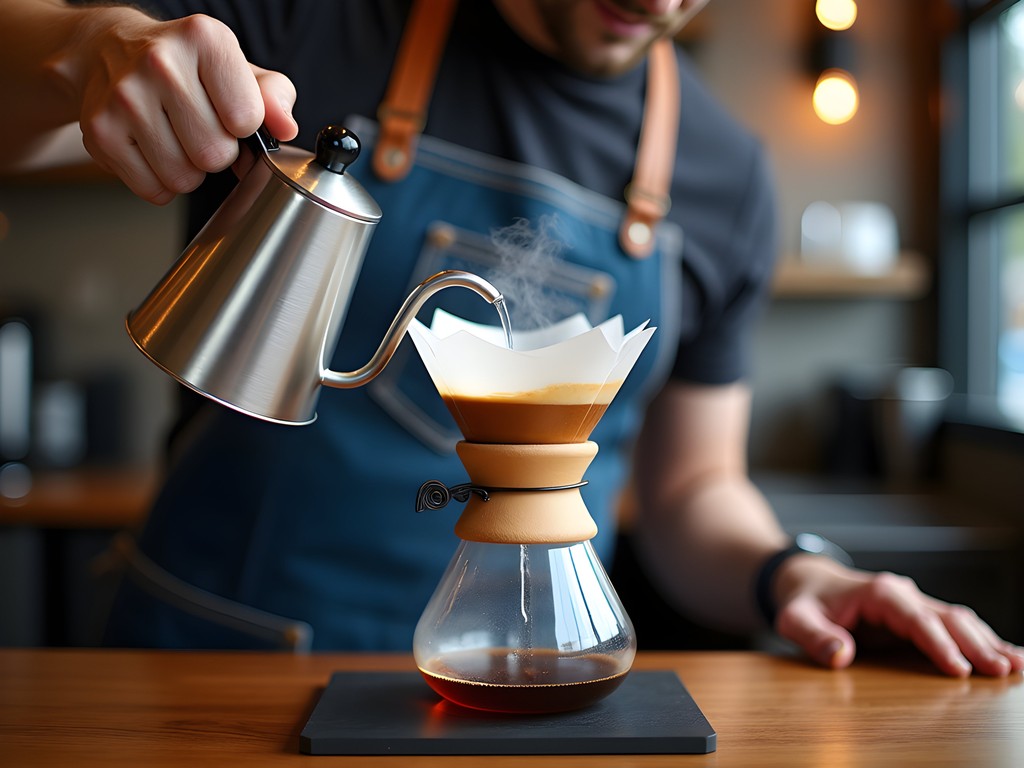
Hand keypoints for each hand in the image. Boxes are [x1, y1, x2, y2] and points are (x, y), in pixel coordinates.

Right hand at [64, 8, 296, 203]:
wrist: (107, 52)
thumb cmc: (186, 67)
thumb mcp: (237, 69)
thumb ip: (273, 96)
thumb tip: (285, 128)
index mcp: (204, 39)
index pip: (247, 119)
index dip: (244, 128)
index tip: (229, 113)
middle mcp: (160, 62)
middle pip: (216, 154)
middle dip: (217, 153)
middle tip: (199, 128)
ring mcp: (125, 97)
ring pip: (185, 178)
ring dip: (189, 171)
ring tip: (175, 138)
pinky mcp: (100, 131)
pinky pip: (153, 190)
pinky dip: (160, 182)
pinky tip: (151, 148)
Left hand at [773, 555, 1023, 675]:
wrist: (808, 584)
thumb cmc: (804, 602)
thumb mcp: (795, 618)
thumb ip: (814, 636)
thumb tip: (841, 656)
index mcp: (878, 592)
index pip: (913, 617)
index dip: (936, 642)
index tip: (957, 669)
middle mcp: (903, 594)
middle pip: (946, 617)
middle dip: (974, 644)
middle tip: (1000, 671)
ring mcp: (915, 605)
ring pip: (959, 620)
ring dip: (988, 642)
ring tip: (1017, 667)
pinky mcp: (920, 618)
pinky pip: (956, 628)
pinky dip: (983, 641)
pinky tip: (1011, 657)